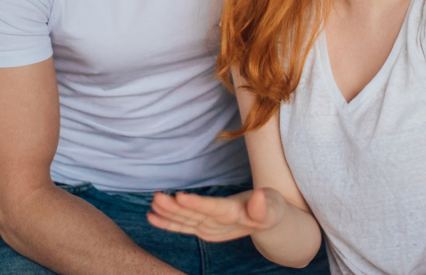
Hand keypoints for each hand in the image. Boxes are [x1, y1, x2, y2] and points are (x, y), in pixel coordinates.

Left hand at [147, 188, 284, 242]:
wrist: (267, 223)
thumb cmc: (271, 209)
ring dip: (167, 213)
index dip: (198, 204)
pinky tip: (151, 216)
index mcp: (235, 217)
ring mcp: (209, 230)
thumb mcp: (273, 206)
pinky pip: (182, 228)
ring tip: (153, 201)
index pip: (214, 209)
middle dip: (174, 208)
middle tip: (157, 197)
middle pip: (194, 216)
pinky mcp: (203, 229)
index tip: (181, 196)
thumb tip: (260, 196)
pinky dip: (166, 223)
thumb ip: (265, 206)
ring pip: (185, 221)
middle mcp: (218, 226)